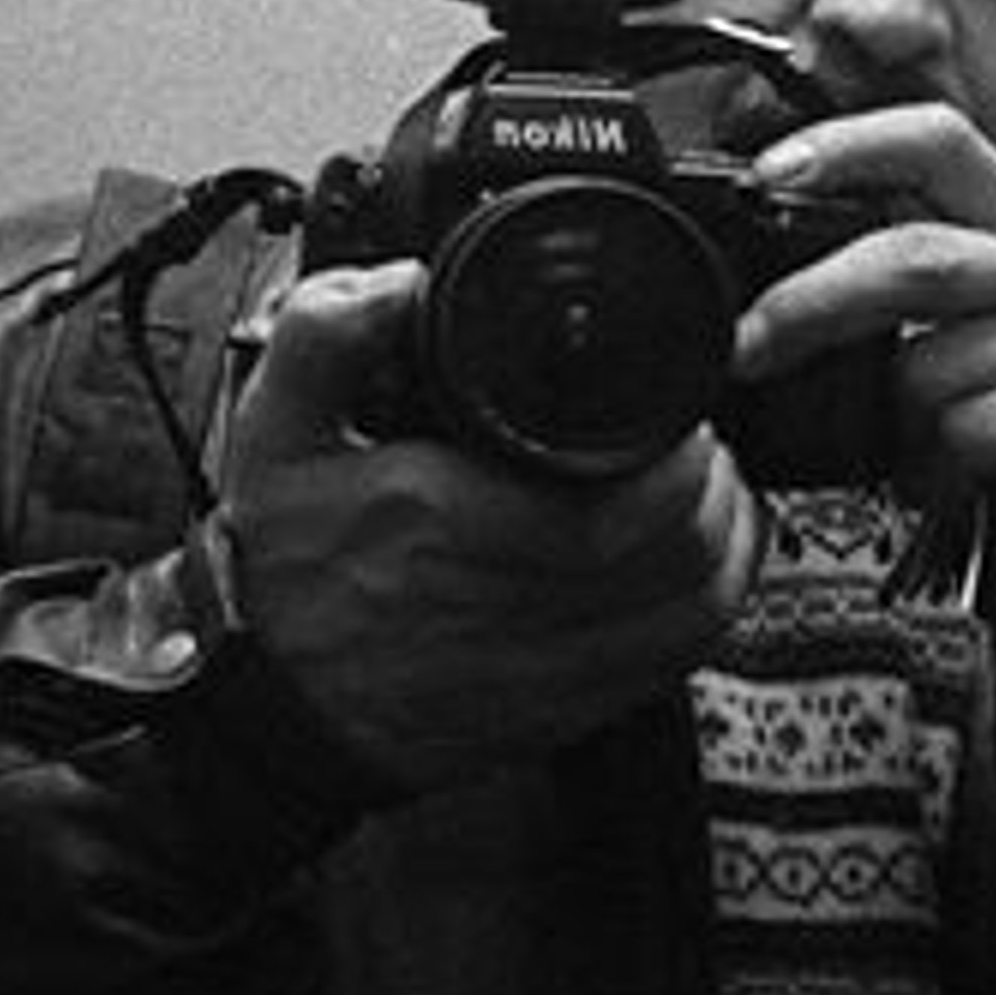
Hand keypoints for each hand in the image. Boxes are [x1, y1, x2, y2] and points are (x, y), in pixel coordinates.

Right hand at [217, 262, 761, 792]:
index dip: (678, 466)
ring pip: (686, 614)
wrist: (269, 708)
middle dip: (713, 489)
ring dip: (726, 546)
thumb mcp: (273, 434)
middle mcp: (504, 606)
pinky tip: (707, 565)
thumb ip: (325, 338)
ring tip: (717, 492)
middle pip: (671, 559)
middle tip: (707, 443)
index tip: (687, 419)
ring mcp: (540, 670)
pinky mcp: (561, 711)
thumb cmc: (281, 573)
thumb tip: (397, 283)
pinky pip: (672, 666)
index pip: (608, 512)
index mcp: (447, 528)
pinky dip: (710, 611)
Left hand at [734, 104, 995, 573]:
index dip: (851, 144)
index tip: (769, 173)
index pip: (938, 141)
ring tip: (905, 436)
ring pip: (929, 365)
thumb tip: (765, 293)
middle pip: (916, 256)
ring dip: (890, 416)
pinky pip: (968, 431)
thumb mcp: (963, 317)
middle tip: (749, 345)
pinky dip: (932, 464)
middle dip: (811, 302)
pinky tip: (947, 470)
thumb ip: (894, 280)